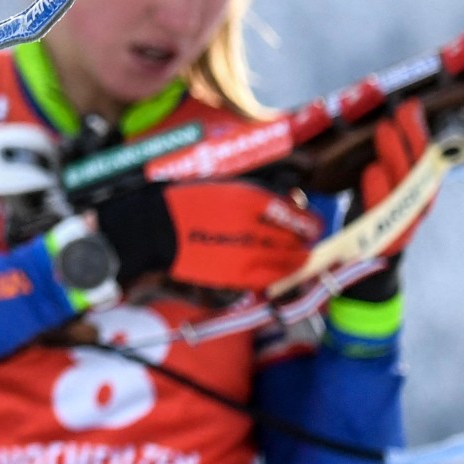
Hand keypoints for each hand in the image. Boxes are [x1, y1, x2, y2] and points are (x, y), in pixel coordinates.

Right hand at [94, 180, 321, 292]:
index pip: (302, 218)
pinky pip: (269, 280)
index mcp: (256, 201)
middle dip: (302, 240)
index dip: (309, 222)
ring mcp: (249, 256)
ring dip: (294, 259)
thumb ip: (263, 190)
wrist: (153, 228)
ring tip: (289, 257)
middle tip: (298, 239)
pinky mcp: (236, 277)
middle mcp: (258, 229)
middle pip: (300, 241)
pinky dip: (274, 275)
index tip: (308, 223)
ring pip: (290, 263)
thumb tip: (295, 193)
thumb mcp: (227, 183)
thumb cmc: (185, 200)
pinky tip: (270, 271)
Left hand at [338, 97, 432, 302]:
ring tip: (384, 130)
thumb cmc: (369, 212)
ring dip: (395, 156)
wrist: (362, 259)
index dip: (420, 131)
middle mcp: (416, 206)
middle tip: (399, 112)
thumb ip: (380, 159)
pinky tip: (372, 170)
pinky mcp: (385, 237)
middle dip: (412, 138)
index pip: (427, 156)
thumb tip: (373, 120)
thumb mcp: (376, 182)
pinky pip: (384, 212)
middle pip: (421, 168)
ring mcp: (403, 222)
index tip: (410, 105)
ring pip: (405, 186)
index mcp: (417, 190)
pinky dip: (379, 190)